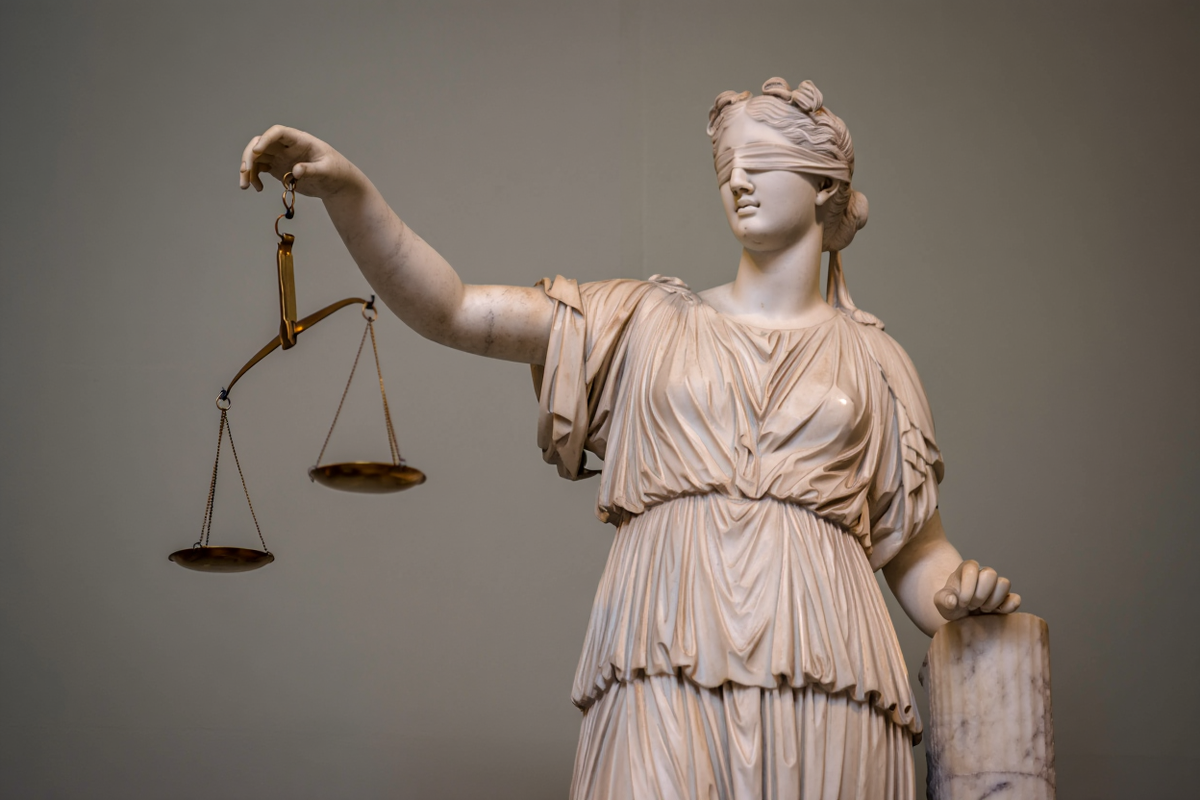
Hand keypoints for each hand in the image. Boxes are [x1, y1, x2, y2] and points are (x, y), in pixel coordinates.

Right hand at [239, 125, 358, 198]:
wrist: (336, 183)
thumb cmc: (336, 171)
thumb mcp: (327, 170)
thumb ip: (312, 170)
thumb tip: (296, 171)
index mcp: (300, 140)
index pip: (278, 132)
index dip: (265, 139)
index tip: (257, 151)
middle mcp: (286, 146)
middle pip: (261, 143)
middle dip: (249, 156)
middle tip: (245, 172)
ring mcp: (280, 156)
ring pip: (257, 157)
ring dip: (247, 169)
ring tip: (245, 186)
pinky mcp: (278, 168)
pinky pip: (260, 169)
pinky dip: (254, 177)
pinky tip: (258, 188)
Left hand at [934, 560, 1020, 621]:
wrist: (960, 616)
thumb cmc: (951, 605)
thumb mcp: (941, 602)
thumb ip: (943, 600)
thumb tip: (952, 601)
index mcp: (967, 569)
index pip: (972, 568)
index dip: (967, 588)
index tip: (961, 602)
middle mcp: (984, 573)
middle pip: (990, 574)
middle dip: (980, 595)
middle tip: (971, 606)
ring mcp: (996, 586)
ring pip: (1004, 583)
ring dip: (992, 601)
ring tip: (982, 609)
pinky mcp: (1007, 599)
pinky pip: (1015, 599)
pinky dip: (1007, 607)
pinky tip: (995, 613)